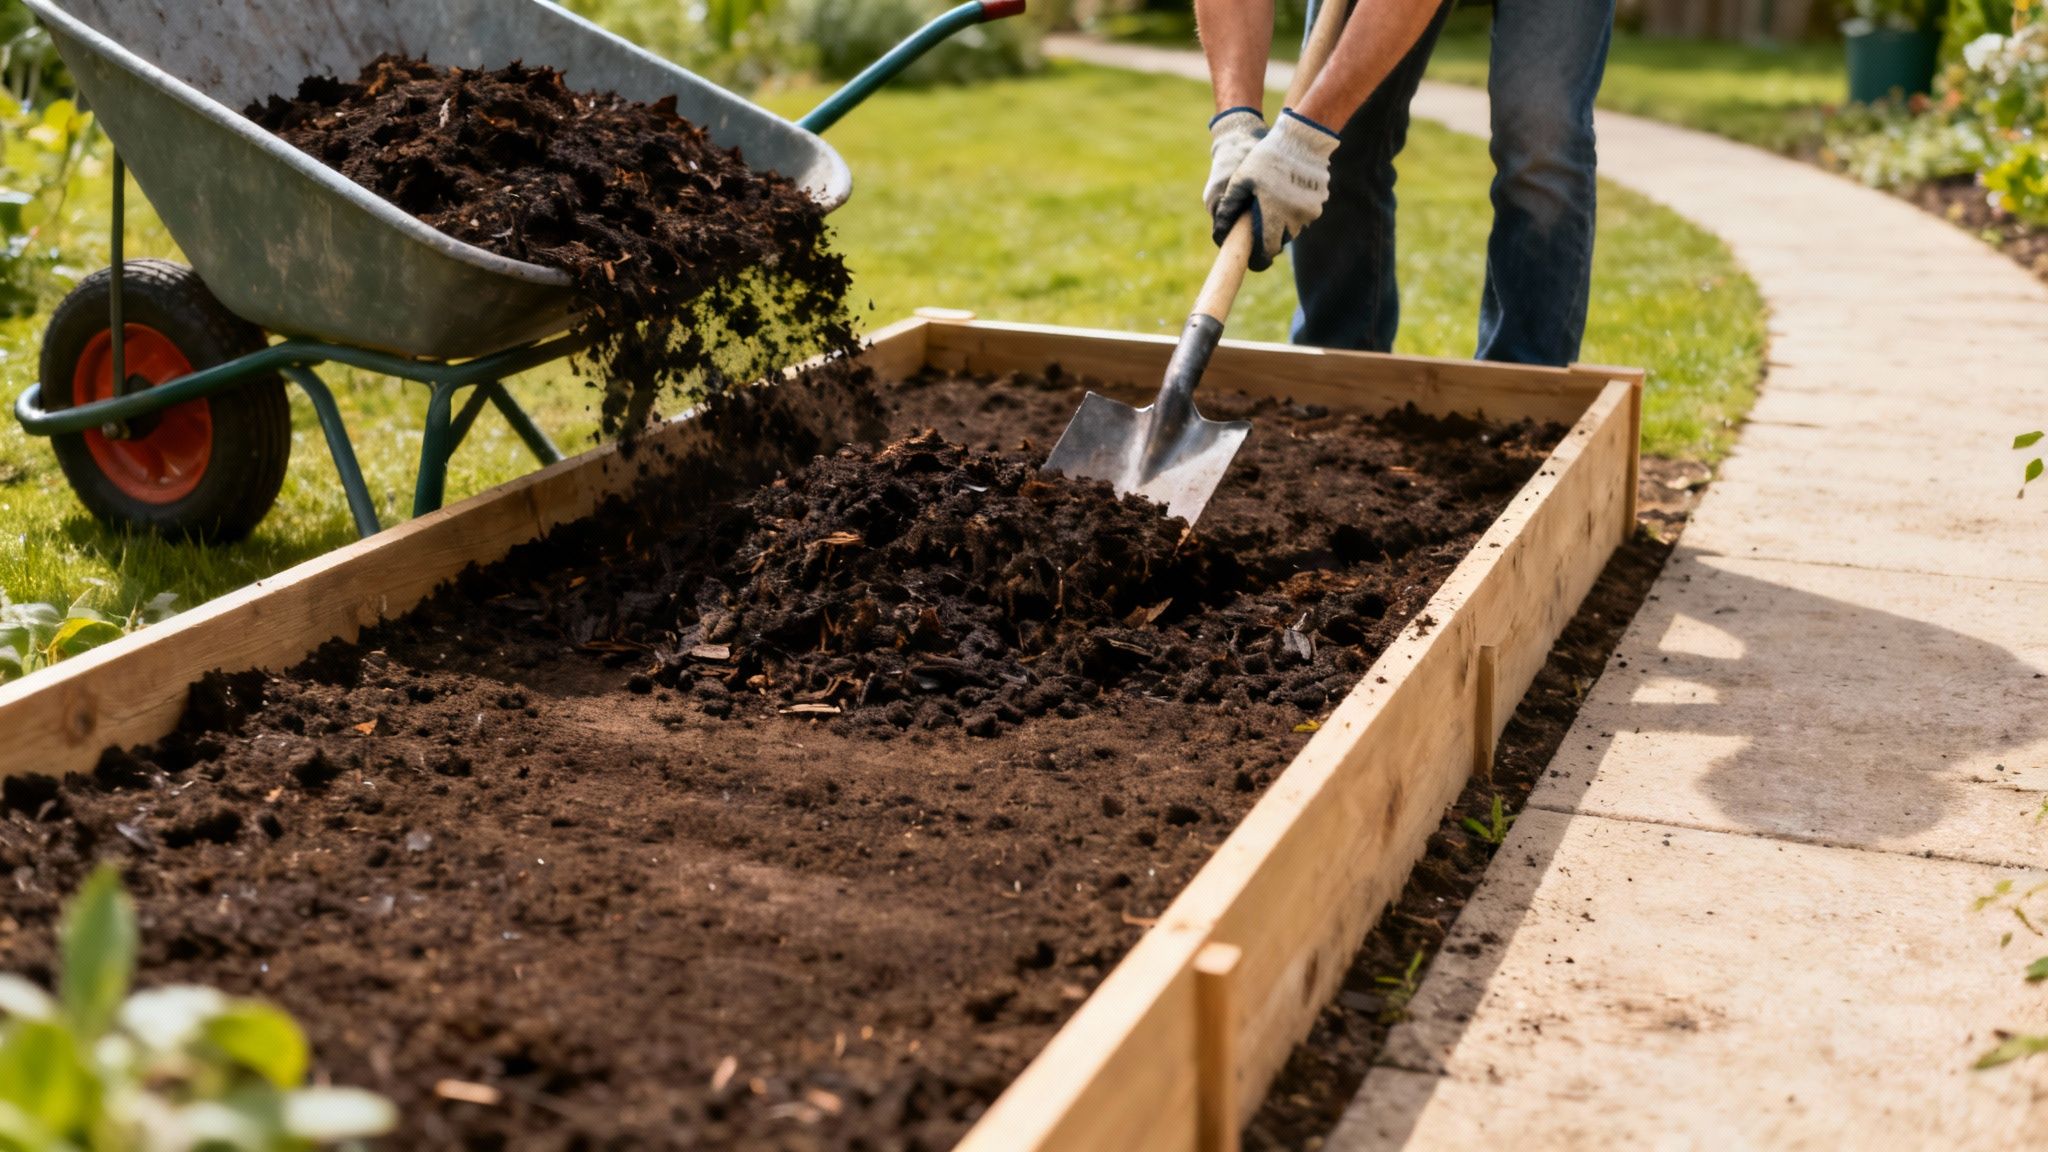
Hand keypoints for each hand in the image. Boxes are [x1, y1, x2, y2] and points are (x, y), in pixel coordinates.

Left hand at [1210, 109, 1340, 271]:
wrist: (1302, 139)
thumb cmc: (1267, 159)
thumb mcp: (1241, 180)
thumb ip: (1230, 208)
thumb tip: (1220, 233)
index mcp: (1274, 217)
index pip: (1266, 252)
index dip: (1257, 260)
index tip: (1251, 261)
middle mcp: (1295, 219)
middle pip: (1279, 242)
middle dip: (1268, 239)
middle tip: (1256, 227)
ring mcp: (1309, 212)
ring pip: (1292, 229)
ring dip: (1281, 224)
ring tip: (1271, 203)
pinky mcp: (1319, 203)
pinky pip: (1302, 215)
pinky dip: (1293, 211)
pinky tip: (1286, 193)